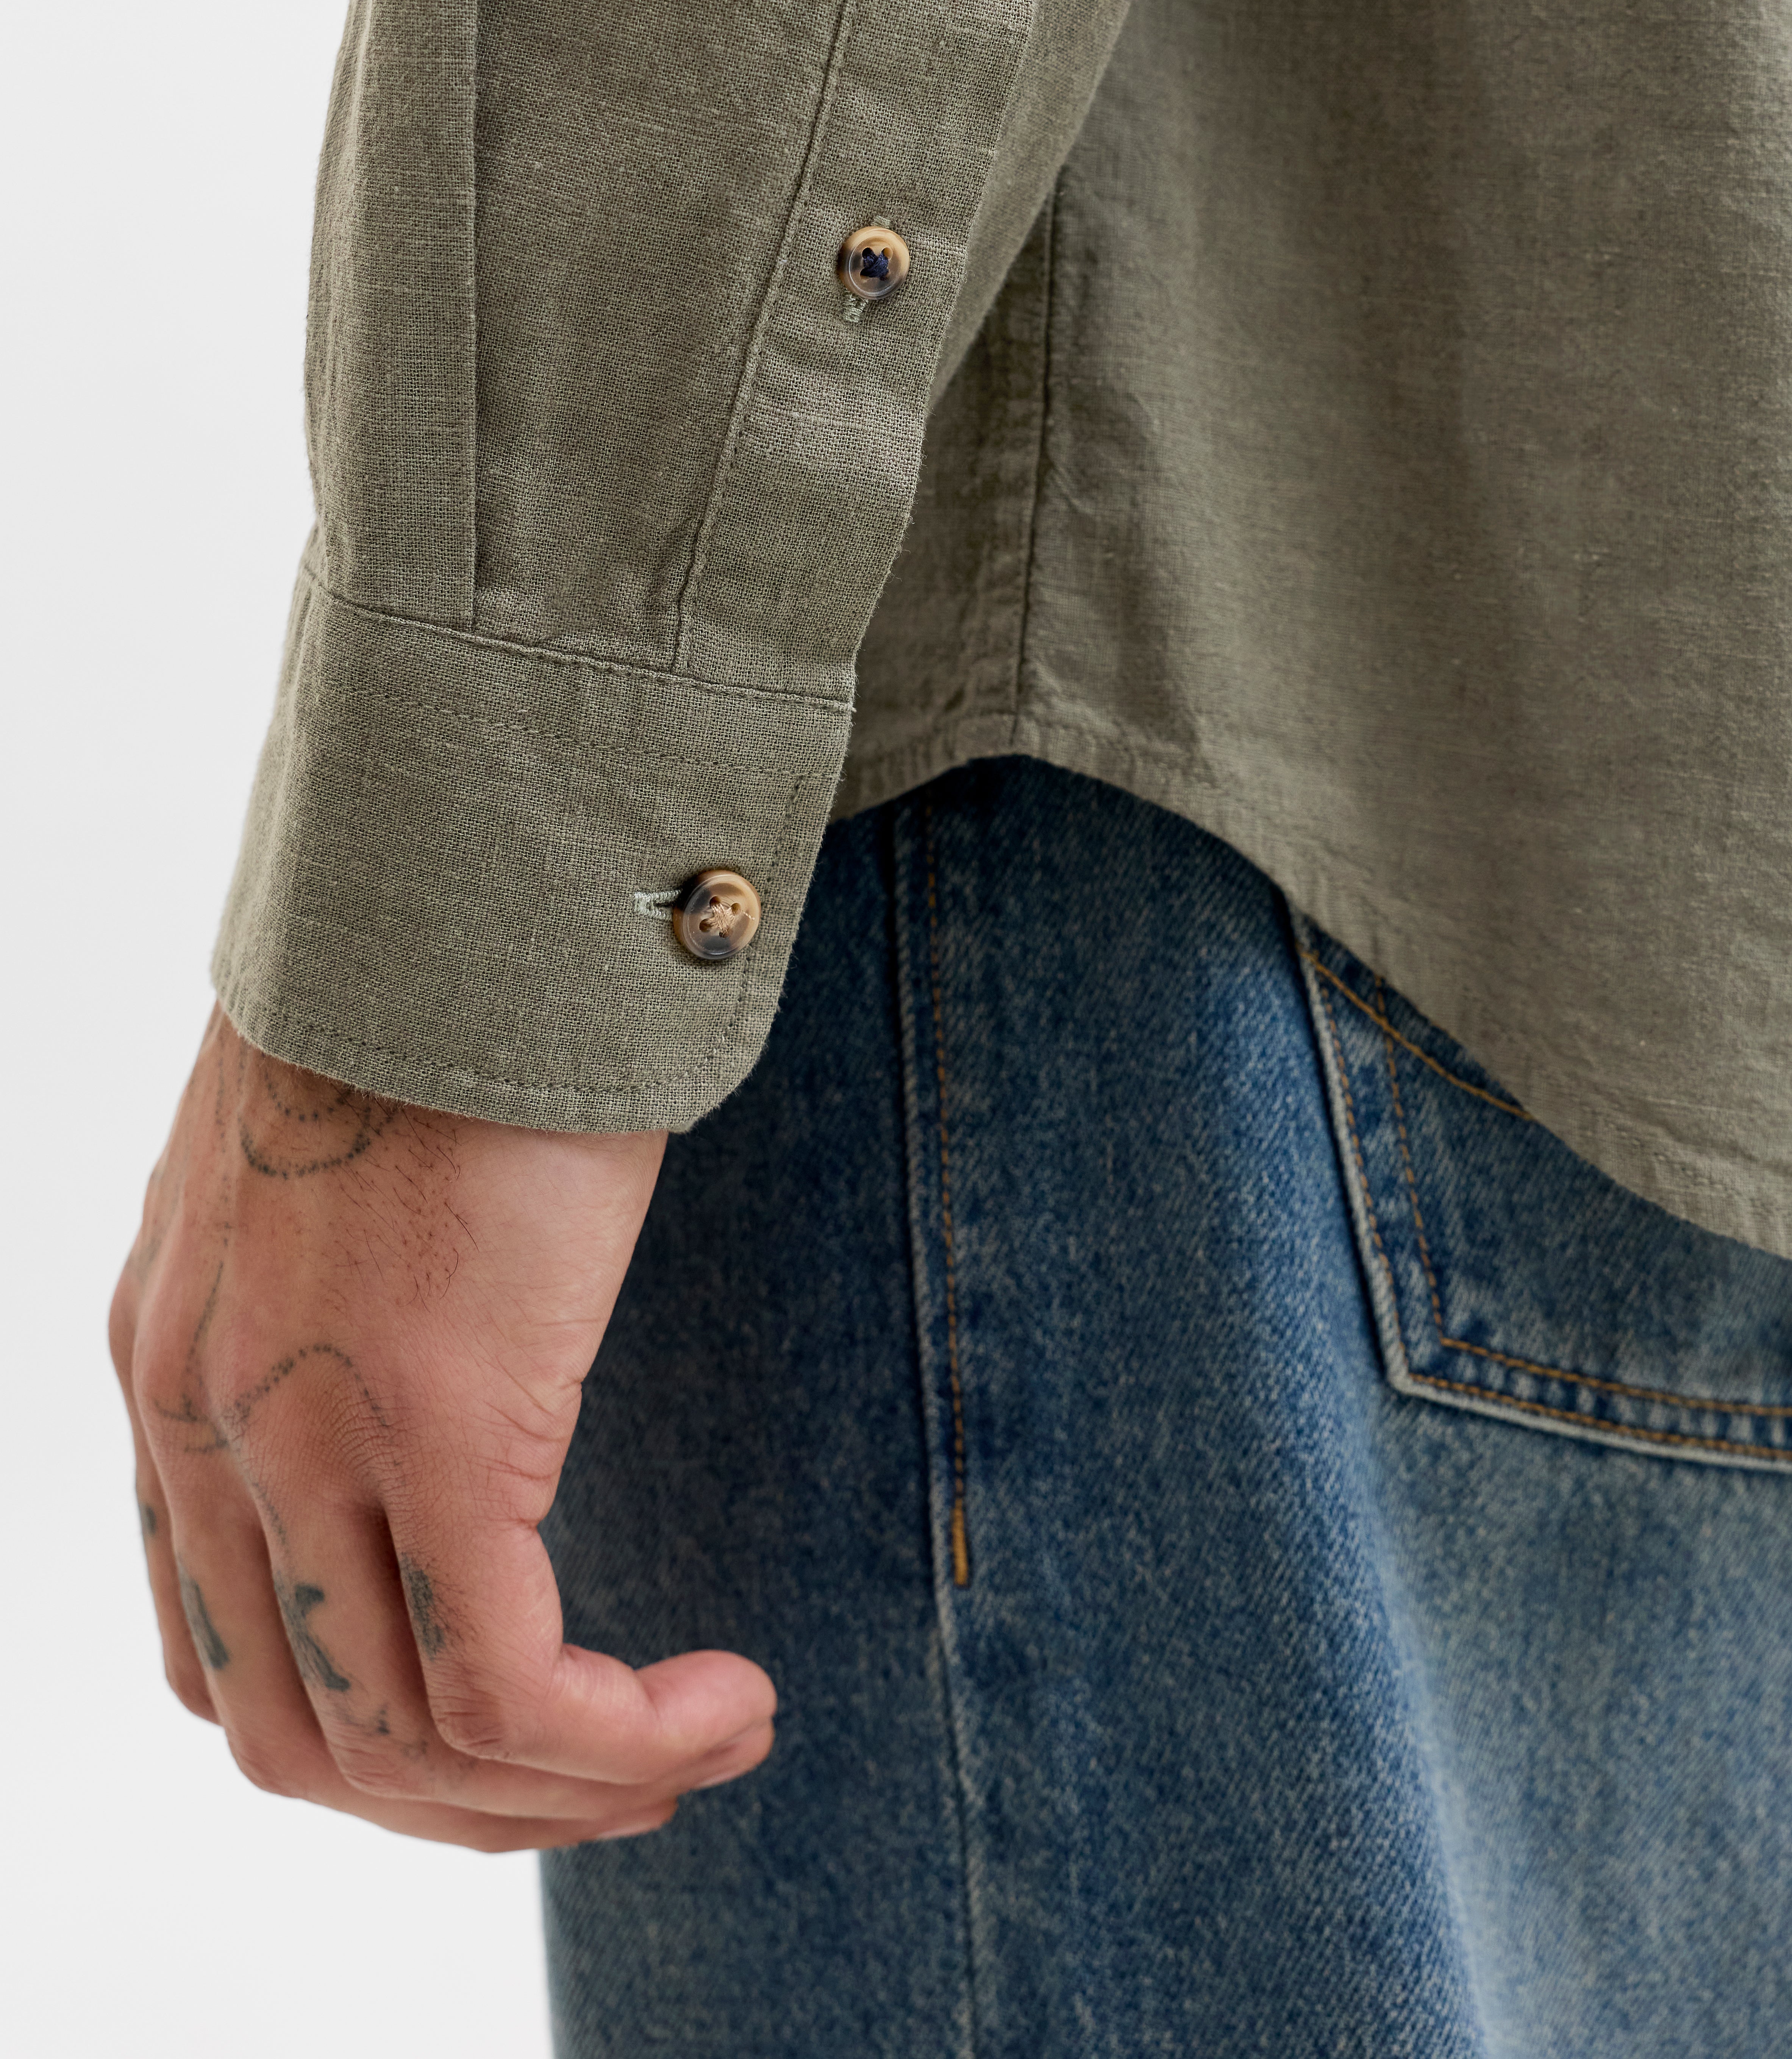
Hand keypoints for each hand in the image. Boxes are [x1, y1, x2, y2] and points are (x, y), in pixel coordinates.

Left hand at [109, 1009, 774, 1850]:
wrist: (475, 880)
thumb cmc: (443, 1008)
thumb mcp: (340, 1180)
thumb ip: (341, 1302)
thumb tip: (445, 1367)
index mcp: (176, 1371)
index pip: (226, 1656)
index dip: (379, 1742)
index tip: (523, 1734)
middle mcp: (206, 1424)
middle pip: (306, 1739)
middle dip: (470, 1807)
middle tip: (625, 1776)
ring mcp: (307, 1434)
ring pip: (407, 1744)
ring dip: (565, 1792)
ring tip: (701, 1743)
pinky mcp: (440, 1423)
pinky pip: (507, 1683)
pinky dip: (614, 1736)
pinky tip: (719, 1703)